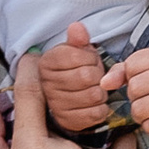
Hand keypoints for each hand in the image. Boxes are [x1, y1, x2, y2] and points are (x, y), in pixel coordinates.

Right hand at [0, 55, 132, 148]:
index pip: (29, 93)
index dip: (30, 70)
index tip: (33, 58)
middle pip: (62, 112)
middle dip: (58, 107)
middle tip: (56, 107)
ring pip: (88, 130)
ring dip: (81, 132)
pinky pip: (122, 144)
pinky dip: (116, 138)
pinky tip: (110, 139)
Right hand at [38, 20, 114, 135]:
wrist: (71, 93)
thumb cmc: (76, 68)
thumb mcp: (77, 50)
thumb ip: (78, 39)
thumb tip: (77, 27)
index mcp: (46, 63)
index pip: (77, 57)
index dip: (90, 58)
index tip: (89, 60)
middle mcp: (46, 84)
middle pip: (86, 76)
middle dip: (98, 74)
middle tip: (95, 76)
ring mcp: (55, 105)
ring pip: (93, 95)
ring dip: (101, 91)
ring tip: (95, 88)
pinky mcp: (67, 121)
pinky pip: (96, 113)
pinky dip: (102, 107)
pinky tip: (95, 103)